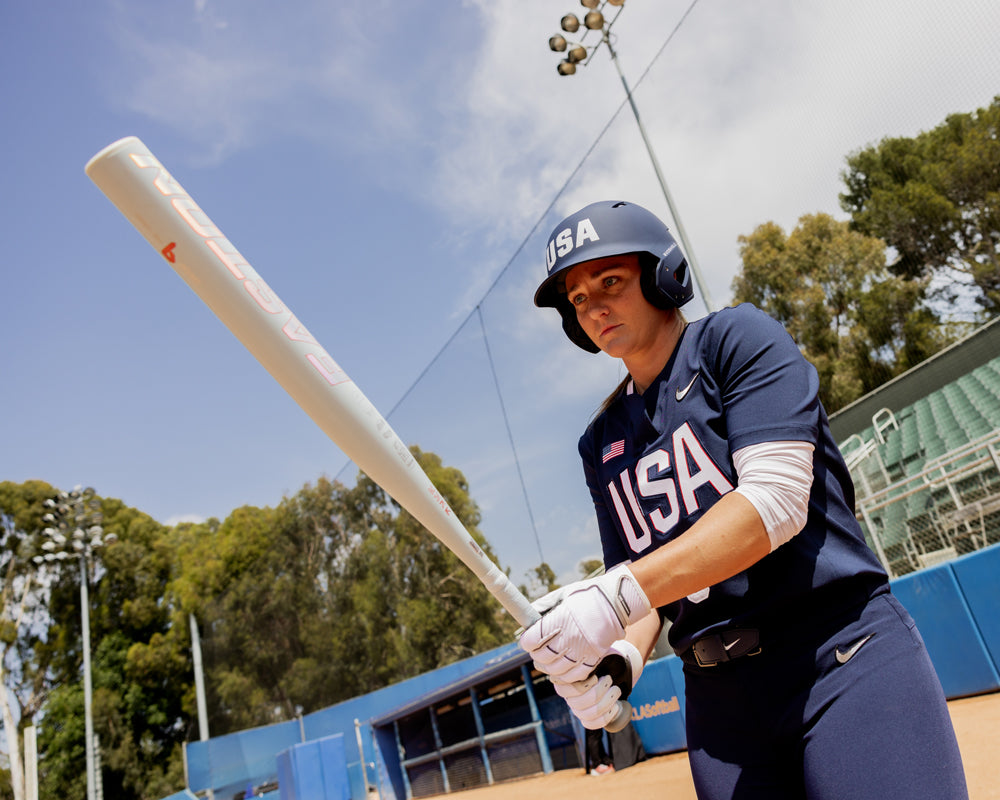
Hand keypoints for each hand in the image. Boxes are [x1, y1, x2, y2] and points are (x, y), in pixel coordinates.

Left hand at [518, 564, 650, 682]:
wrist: (617, 602)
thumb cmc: (587, 595)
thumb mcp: (562, 595)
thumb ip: (543, 606)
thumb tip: (528, 616)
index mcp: (559, 619)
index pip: (533, 640)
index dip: (527, 642)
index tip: (527, 640)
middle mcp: (569, 637)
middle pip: (543, 657)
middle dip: (536, 655)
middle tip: (537, 650)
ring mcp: (582, 650)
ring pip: (557, 669)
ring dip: (548, 667)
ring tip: (548, 661)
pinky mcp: (594, 658)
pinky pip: (575, 675)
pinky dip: (566, 675)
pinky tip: (563, 669)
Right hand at [552, 640, 643, 728]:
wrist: (616, 664)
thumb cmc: (604, 655)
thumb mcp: (596, 650)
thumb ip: (589, 653)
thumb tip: (584, 647)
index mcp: (563, 676)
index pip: (567, 688)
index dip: (585, 685)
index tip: (596, 675)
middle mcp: (566, 692)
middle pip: (578, 702)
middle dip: (599, 692)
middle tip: (609, 679)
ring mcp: (575, 705)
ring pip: (587, 713)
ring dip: (606, 703)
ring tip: (616, 690)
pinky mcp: (586, 715)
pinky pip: (590, 723)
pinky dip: (605, 717)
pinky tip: (615, 706)